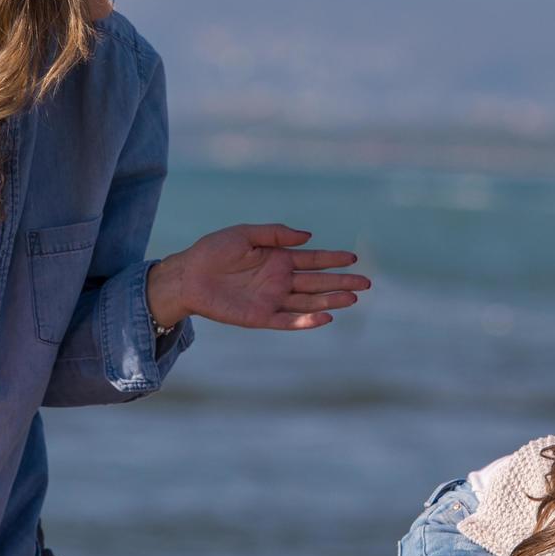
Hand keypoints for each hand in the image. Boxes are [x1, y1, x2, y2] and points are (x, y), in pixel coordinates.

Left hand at [147, 224, 367, 331]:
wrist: (188, 275)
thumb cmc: (213, 251)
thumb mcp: (245, 234)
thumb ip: (276, 234)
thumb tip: (308, 237)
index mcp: (278, 259)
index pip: (313, 260)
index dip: (333, 259)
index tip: (353, 258)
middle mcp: (280, 281)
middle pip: (318, 283)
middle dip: (342, 282)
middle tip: (366, 283)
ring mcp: (272, 300)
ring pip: (309, 303)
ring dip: (331, 301)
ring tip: (353, 298)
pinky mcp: (260, 317)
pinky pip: (288, 321)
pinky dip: (306, 320)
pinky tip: (325, 316)